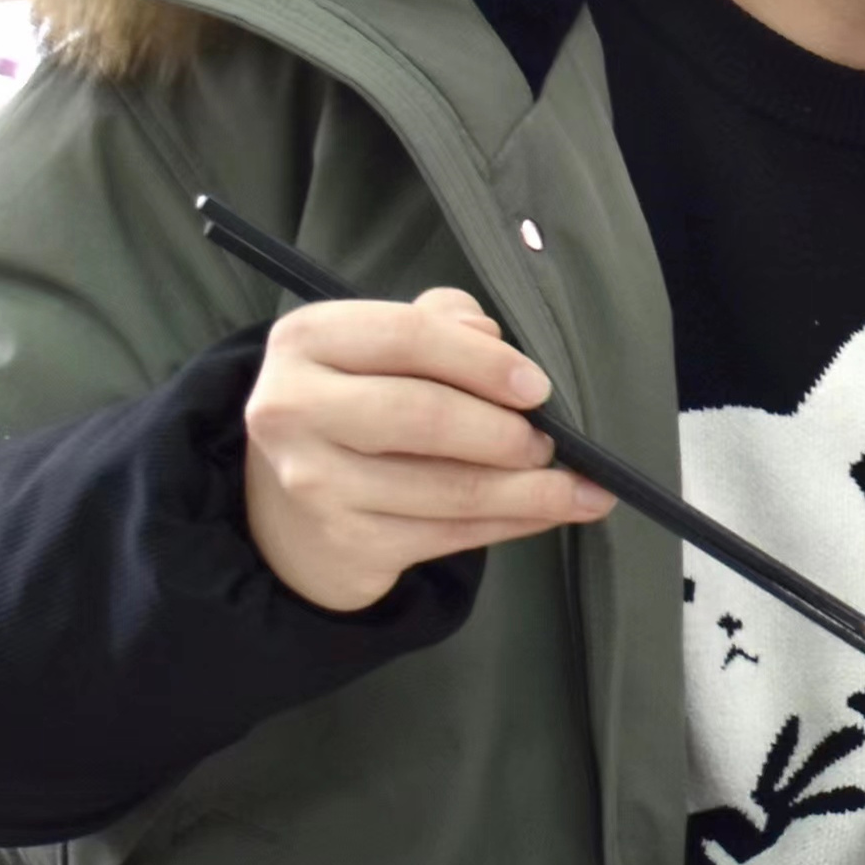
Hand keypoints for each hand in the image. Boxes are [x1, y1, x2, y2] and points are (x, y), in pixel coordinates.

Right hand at [243, 287, 614, 612]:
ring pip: (447, 490)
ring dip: (527, 490)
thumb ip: (440, 321)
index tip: (537, 387)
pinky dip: (512, 524)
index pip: (407, 336)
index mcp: (307, 339)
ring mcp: (314, 483)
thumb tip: (493, 338)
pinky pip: (449, 535)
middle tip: (550, 441)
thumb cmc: (358, 400)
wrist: (288, 503)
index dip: (483, 361)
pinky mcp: (345, 543)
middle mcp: (293, 409)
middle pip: (423, 416)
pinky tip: (551, 512)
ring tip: (575, 486)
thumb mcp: (382, 344)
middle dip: (503, 432)